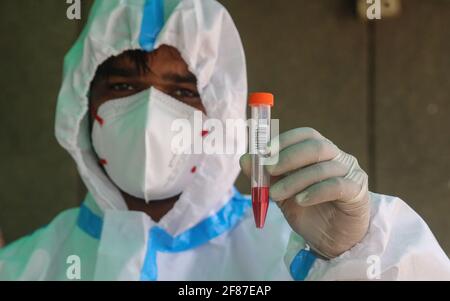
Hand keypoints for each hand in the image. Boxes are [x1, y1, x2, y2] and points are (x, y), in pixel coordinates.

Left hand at [240, 127, 369, 258]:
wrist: (330, 240)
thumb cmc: (308, 211)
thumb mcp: (281, 193)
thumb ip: (265, 176)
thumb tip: (244, 159)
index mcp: (321, 152)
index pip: (306, 134)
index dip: (284, 140)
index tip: (264, 151)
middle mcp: (338, 157)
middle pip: (316, 146)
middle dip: (288, 157)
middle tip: (268, 170)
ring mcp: (350, 173)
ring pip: (323, 167)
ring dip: (294, 180)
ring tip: (275, 194)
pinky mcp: (357, 192)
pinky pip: (337, 186)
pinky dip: (314, 191)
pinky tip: (300, 200)